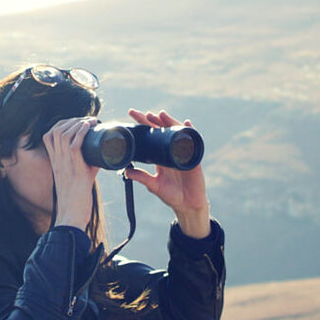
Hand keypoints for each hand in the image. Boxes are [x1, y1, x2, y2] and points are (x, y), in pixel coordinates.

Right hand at [42, 117, 98, 229]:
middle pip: (56, 129)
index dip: (62, 123)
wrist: (72, 216)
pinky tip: (88, 126)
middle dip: (72, 119)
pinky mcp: (75, 169)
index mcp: (55, 161)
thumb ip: (87, 165)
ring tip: (90, 121)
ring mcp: (64, 164)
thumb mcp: (79, 177)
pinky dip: (81, 132)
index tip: (77, 122)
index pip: (49, 134)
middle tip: (87, 120)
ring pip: (64, 133)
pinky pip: (74, 145)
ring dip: (78, 123)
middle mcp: (57, 160)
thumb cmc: (76, 200)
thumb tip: (102, 155)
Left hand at [124, 109, 211, 238]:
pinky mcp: (193, 158)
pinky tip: (187, 124)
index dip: (143, 125)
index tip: (132, 115)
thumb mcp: (154, 185)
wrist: (188, 205)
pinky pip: (192, 142)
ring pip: (176, 133)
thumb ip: (141, 177)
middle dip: (154, 120)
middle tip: (145, 114)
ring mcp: (183, 153)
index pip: (150, 136)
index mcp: (161, 156)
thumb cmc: (172, 195)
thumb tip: (126, 171)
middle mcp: (171, 151)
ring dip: (170, 122)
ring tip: (161, 115)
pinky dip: (190, 132)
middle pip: (163, 131)